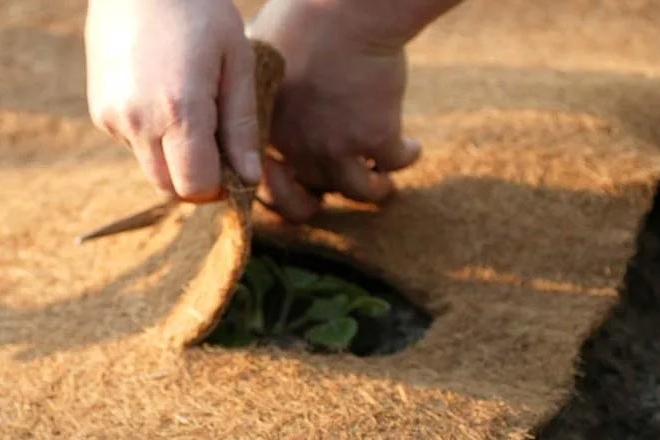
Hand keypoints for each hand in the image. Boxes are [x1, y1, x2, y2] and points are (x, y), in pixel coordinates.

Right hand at [85, 0, 260, 201]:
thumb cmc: (197, 7)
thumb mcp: (235, 58)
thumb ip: (241, 125)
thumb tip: (248, 179)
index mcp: (178, 111)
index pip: (196, 187)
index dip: (217, 186)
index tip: (231, 166)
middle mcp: (139, 123)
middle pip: (170, 188)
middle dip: (194, 178)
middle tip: (214, 145)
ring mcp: (113, 119)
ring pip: (151, 169)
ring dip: (172, 158)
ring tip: (186, 108)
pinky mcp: (100, 113)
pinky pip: (132, 145)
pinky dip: (150, 136)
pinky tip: (159, 94)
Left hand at [250, 0, 421, 221]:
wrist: (344, 7)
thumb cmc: (299, 18)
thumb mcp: (258, 58)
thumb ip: (256, 91)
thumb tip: (247, 97)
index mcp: (267, 137)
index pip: (265, 190)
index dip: (281, 194)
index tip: (296, 184)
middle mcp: (297, 151)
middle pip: (308, 199)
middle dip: (321, 201)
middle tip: (329, 195)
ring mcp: (336, 149)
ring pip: (359, 191)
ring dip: (374, 188)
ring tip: (382, 180)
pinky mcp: (377, 137)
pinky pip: (395, 163)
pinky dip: (406, 157)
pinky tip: (411, 148)